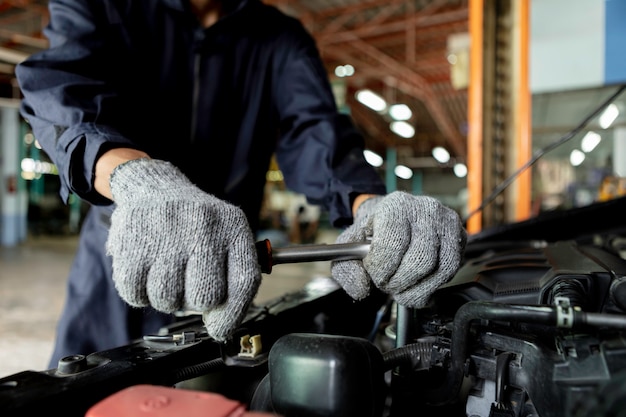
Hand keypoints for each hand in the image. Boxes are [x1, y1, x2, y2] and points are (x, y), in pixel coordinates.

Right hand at [105, 158, 261, 340]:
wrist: (154, 187)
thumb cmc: (196, 225)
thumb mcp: (226, 238)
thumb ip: (232, 280)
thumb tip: (221, 327)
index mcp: (234, 228)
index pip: (244, 282)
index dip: (233, 315)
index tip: (220, 329)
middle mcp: (204, 226)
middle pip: (205, 297)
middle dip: (194, 302)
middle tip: (187, 283)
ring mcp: (167, 232)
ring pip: (167, 300)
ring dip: (164, 297)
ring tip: (166, 272)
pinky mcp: (133, 239)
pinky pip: (134, 293)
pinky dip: (138, 292)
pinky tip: (145, 270)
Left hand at [331, 191, 465, 307]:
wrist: (391, 217)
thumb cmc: (373, 232)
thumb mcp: (350, 245)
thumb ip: (346, 268)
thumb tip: (360, 289)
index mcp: (396, 205)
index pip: (393, 244)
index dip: (381, 269)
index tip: (375, 275)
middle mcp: (426, 209)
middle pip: (419, 260)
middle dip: (399, 282)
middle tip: (387, 285)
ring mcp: (446, 222)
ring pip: (439, 268)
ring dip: (416, 288)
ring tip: (400, 289)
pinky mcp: (460, 237)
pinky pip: (451, 270)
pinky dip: (431, 287)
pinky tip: (417, 287)